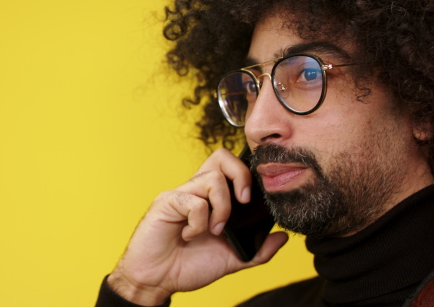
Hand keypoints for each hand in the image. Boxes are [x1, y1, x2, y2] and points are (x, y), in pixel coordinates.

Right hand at [107, 148, 288, 305]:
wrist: (157, 280)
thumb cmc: (187, 266)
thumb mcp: (230, 260)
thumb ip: (257, 250)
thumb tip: (282, 236)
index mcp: (211, 199)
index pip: (231, 167)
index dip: (247, 174)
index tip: (255, 200)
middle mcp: (196, 191)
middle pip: (221, 157)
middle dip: (240, 176)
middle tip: (243, 202)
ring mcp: (181, 194)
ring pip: (212, 178)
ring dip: (222, 207)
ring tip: (214, 230)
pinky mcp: (167, 203)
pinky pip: (193, 201)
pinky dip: (198, 223)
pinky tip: (189, 236)